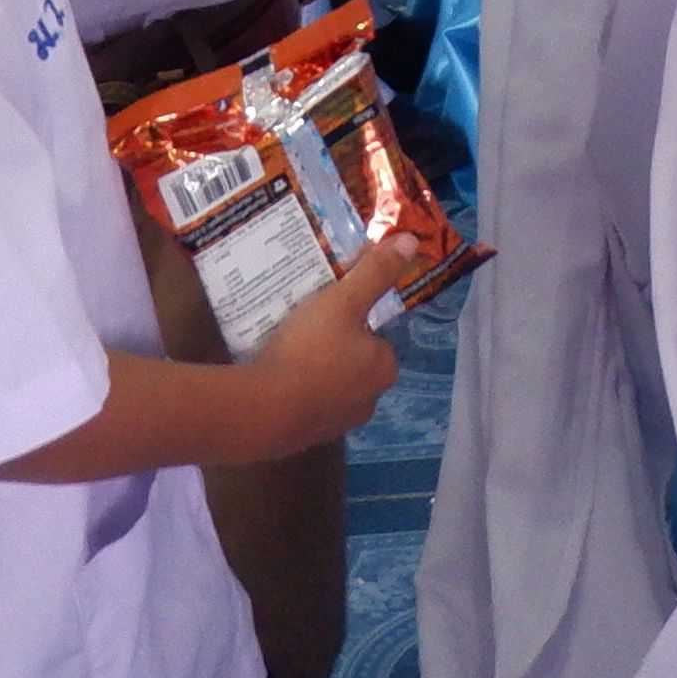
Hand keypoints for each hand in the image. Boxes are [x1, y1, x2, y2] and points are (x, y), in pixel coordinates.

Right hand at [248, 226, 430, 445]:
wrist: (264, 410)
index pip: (376, 337)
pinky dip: (295, 389)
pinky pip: (306, 402)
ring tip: (284, 345)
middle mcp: (369, 400)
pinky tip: (274, 374)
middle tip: (303, 323)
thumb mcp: (344, 300)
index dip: (354, 319)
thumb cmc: (310, 350)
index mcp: (384, 368)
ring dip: (313, 367)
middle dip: (333, 344)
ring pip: (329, 383)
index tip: (328, 308)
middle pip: (353, 360)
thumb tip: (412, 241)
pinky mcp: (308, 436)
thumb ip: (375, 272)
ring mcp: (338, 423)